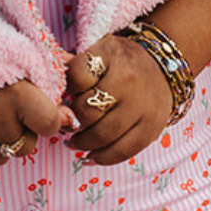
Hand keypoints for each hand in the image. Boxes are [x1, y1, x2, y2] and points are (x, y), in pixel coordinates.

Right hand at [0, 80, 72, 168]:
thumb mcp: (27, 62)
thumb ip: (56, 85)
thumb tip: (74, 121)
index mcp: (18, 95)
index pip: (51, 126)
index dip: (46, 118)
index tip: (34, 106)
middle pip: (26, 146)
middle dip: (20, 131)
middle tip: (4, 107)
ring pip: (1, 158)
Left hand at [62, 32, 171, 165]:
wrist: (164, 67)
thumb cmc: (121, 62)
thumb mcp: (99, 52)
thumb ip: (73, 66)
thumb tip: (47, 84)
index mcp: (112, 56)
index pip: (77, 77)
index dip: (66, 89)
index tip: (67, 95)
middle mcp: (130, 82)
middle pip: (88, 111)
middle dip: (72, 121)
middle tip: (66, 124)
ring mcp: (143, 108)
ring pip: (103, 135)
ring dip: (82, 143)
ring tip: (74, 142)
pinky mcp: (152, 129)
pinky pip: (123, 151)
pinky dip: (102, 158)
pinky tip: (89, 157)